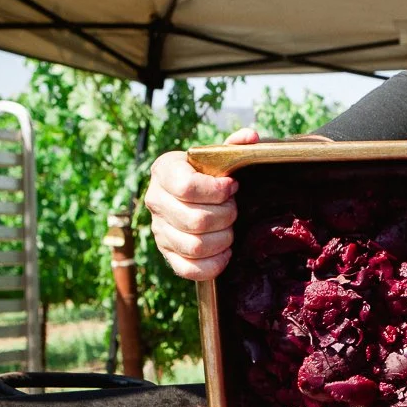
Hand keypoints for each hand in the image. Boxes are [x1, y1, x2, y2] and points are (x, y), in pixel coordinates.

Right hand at [145, 126, 256, 280]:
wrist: (193, 195)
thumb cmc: (209, 174)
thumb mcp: (218, 156)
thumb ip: (234, 146)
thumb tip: (251, 137)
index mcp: (164, 171)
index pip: (187, 187)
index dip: (217, 191)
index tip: (232, 186)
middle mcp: (155, 200)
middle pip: (196, 220)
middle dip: (226, 216)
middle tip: (234, 209)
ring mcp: (159, 230)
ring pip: (195, 246)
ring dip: (223, 239)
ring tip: (230, 229)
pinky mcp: (168, 254)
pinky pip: (189, 269)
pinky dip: (214, 264)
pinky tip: (225, 252)